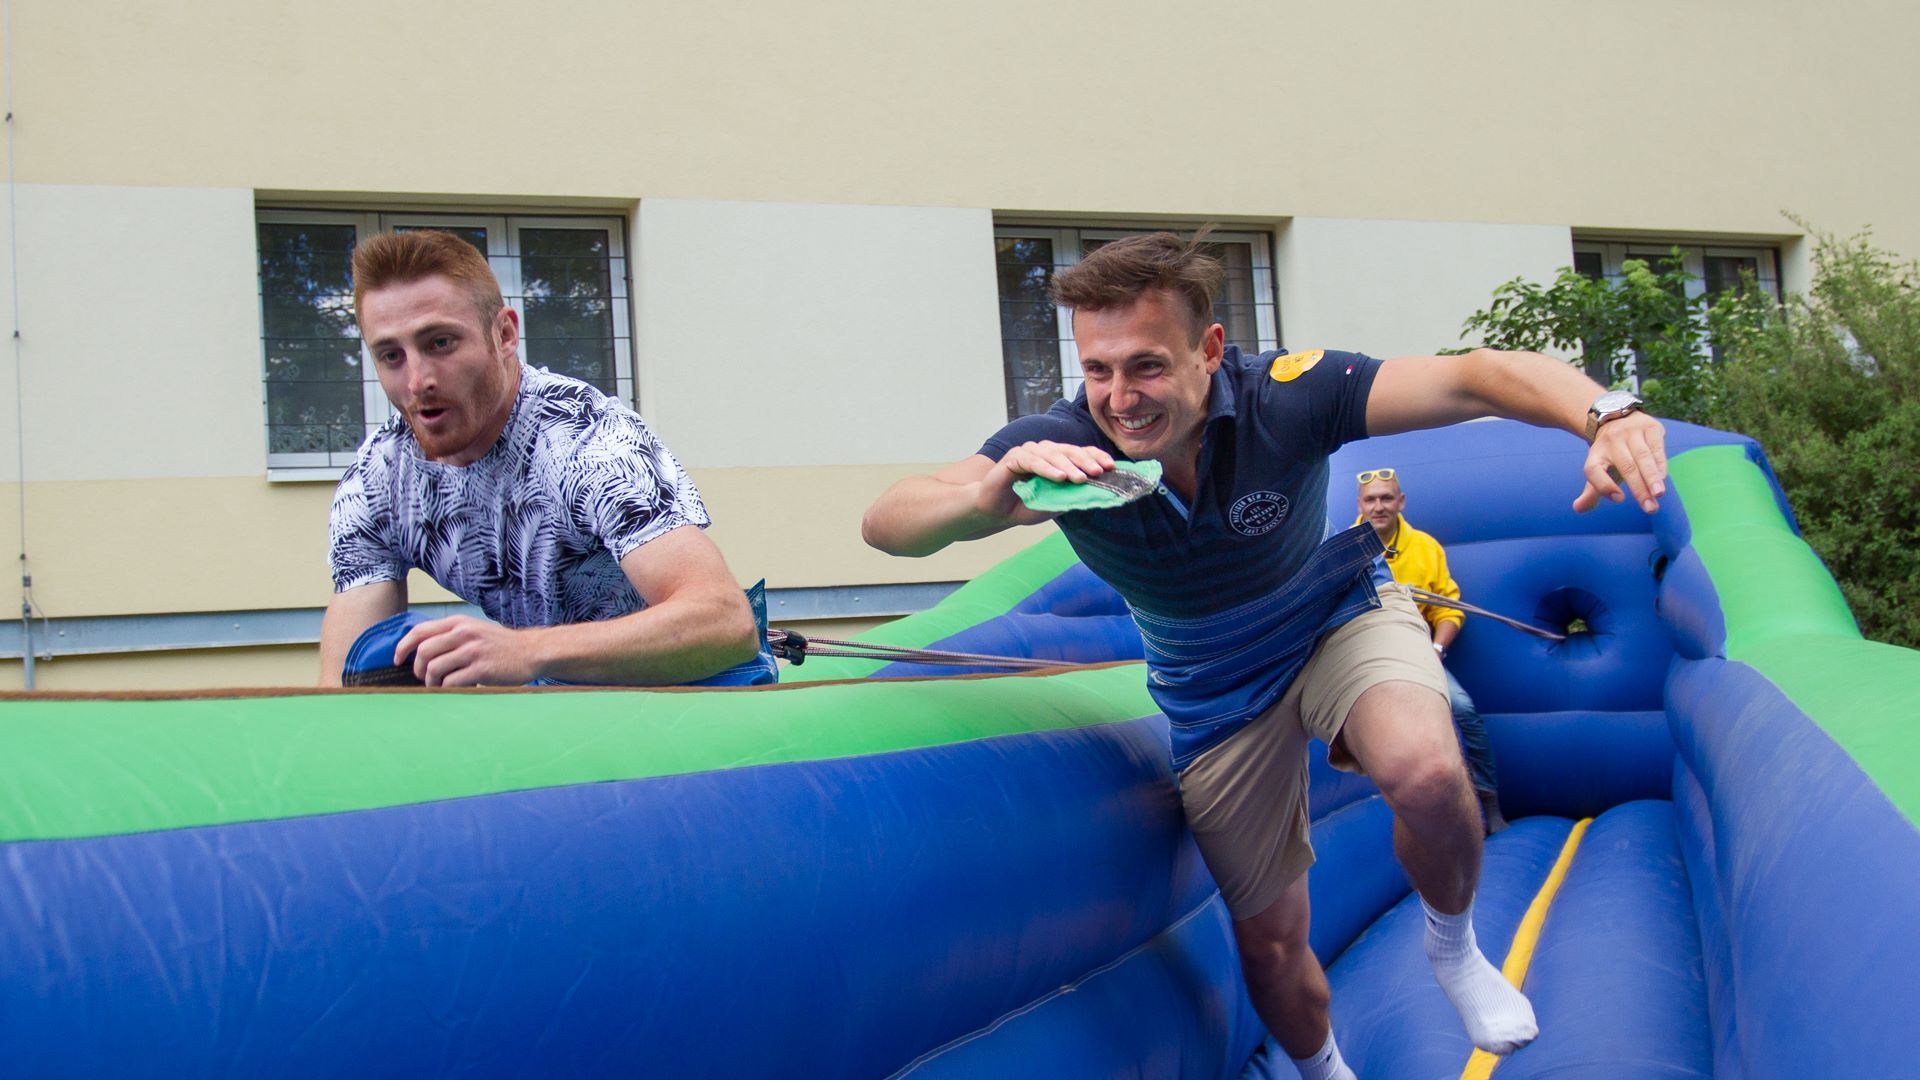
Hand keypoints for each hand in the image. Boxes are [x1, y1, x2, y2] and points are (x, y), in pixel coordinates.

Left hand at [396, 615, 542, 686]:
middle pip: (423, 652)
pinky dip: (447, 689)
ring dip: (431, 682)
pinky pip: (451, 683)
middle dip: (418, 669)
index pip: (419, 631)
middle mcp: (464, 634)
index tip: (398, 659)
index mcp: (458, 623)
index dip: (403, 646)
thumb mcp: (474, 630)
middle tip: (424, 678)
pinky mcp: (481, 669)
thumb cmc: (500, 644)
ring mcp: (473, 651)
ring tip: (438, 686)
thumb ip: (450, 635)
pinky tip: (454, 689)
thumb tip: (420, 650)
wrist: (531, 652)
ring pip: (435, 669)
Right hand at [977, 441, 1115, 519]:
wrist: (994, 511)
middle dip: (1086, 461)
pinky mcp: (1013, 458)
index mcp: (1056, 459)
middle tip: (1098, 472)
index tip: (1111, 466)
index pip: (1080, 453)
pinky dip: (1046, 468)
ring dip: (1067, 466)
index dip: (1095, 457)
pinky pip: (1032, 460)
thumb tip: (1096, 496)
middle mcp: (1044, 451)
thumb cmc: (1024, 505)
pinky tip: (1058, 477)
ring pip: (1052, 454)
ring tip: (1079, 479)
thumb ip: (1070, 497)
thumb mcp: (1053, 504)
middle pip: (1069, 451)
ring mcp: (1029, 452)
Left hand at [1573, 412, 1666, 513]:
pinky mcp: (1650, 427)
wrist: (1618, 419)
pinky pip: (1656, 448)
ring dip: (1652, 478)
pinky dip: (1660, 465)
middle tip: (1650, 509)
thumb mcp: (1599, 468)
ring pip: (1643, 457)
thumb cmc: (1611, 455)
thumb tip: (1578, 508)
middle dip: (1639, 489)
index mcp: (1595, 454)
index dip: (1604, 485)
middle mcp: (1611, 441)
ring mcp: (1631, 432)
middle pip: (1625, 467)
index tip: (1619, 499)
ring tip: (1658, 494)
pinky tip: (1662, 479)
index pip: (1593, 470)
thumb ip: (1592, 491)